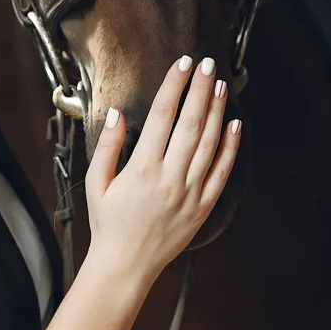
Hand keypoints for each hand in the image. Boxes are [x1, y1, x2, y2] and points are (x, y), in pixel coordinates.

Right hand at [84, 55, 241, 284]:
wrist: (126, 265)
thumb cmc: (108, 223)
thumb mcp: (95, 182)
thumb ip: (108, 146)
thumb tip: (119, 113)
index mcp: (141, 169)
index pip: (162, 115)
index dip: (174, 86)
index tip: (182, 64)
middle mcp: (169, 178)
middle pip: (191, 123)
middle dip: (200, 89)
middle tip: (207, 64)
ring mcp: (190, 192)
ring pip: (209, 143)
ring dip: (217, 111)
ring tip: (220, 85)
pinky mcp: (203, 207)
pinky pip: (222, 172)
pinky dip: (231, 147)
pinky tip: (235, 124)